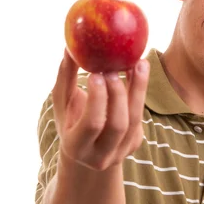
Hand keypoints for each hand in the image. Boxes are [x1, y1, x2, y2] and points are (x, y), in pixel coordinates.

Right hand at [51, 48, 149, 170]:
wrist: (86, 152)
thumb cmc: (69, 120)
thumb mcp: (63, 103)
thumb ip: (66, 77)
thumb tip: (69, 47)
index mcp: (76, 146)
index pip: (92, 123)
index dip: (97, 98)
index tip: (96, 73)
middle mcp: (100, 156)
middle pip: (118, 124)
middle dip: (119, 93)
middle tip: (115, 67)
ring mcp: (121, 152)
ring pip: (135, 120)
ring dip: (138, 88)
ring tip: (139, 63)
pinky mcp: (135, 143)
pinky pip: (140, 116)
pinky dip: (140, 92)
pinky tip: (138, 72)